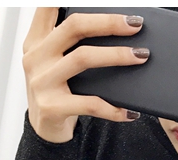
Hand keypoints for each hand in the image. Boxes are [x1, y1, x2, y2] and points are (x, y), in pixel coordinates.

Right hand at [22, 9, 148, 142]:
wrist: (44, 129)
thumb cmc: (56, 91)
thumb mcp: (53, 61)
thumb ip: (69, 41)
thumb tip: (114, 25)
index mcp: (36, 40)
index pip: (48, 6)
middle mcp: (36, 57)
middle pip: (74, 26)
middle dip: (108, 22)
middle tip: (135, 25)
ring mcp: (42, 82)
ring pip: (84, 58)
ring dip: (117, 55)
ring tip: (141, 56)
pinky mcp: (52, 107)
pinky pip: (90, 103)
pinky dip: (113, 108)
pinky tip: (129, 112)